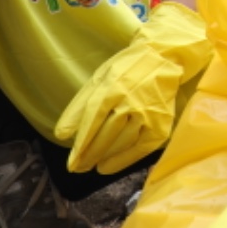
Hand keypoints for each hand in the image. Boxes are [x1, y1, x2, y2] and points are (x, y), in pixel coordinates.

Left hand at [56, 1, 212, 173]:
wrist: (164, 59)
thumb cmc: (127, 70)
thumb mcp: (100, 79)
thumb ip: (80, 106)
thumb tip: (62, 134)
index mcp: (114, 86)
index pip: (93, 120)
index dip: (81, 143)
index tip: (70, 161)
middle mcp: (132, 101)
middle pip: (107, 134)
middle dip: (89, 154)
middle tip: (76, 168)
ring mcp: (149, 114)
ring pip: (122, 142)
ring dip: (104, 157)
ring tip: (90, 166)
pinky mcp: (161, 125)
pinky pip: (140, 148)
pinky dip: (123, 160)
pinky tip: (108, 166)